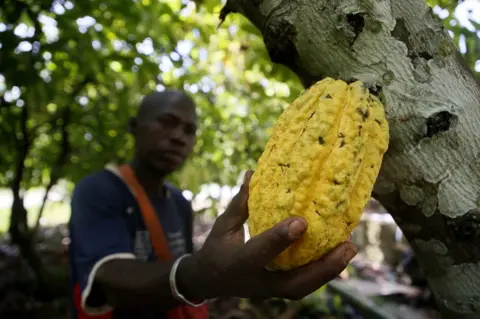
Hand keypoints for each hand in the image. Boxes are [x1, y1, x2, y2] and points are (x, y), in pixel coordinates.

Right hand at [178, 171, 356, 300]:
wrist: (210, 280)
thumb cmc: (217, 248)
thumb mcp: (223, 226)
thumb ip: (240, 204)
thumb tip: (253, 174)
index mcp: (238, 263)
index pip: (260, 251)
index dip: (280, 238)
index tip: (302, 222)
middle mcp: (257, 282)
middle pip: (294, 284)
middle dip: (323, 268)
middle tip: (348, 246)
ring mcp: (269, 291)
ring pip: (303, 288)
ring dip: (329, 271)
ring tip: (349, 248)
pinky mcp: (278, 290)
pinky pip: (303, 284)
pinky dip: (322, 271)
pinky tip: (338, 253)